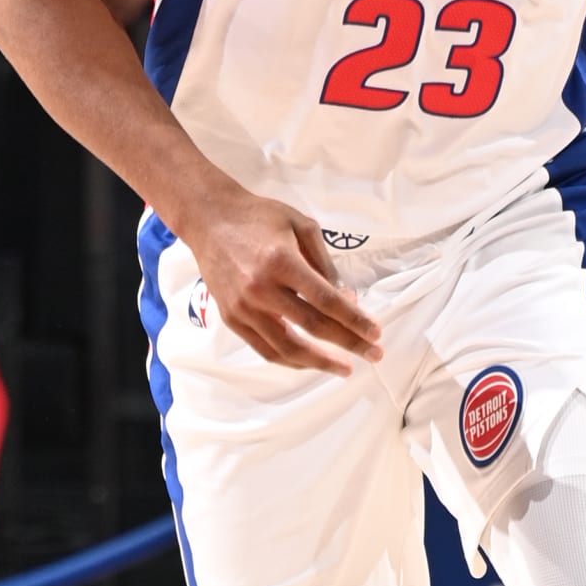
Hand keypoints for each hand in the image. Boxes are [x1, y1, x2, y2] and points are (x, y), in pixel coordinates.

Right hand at [186, 184, 382, 374]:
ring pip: (288, 347)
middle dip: (348, 344)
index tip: (375, 333)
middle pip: (312, 326)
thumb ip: (325, 263)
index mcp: (282, 262)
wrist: (209, 219)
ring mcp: (244, 307)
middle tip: (373, 354)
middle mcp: (261, 289)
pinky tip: (311, 362)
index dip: (354, 320)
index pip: (326, 300)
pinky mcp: (232, 318)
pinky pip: (265, 349)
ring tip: (344, 368)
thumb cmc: (260, 217)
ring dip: (320, 362)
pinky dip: (291, 360)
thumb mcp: (301, 226)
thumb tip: (346, 299)